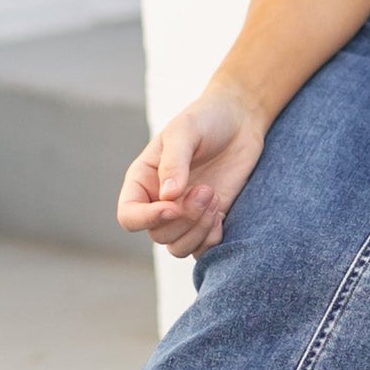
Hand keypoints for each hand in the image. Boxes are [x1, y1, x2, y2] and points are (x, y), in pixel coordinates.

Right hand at [117, 87, 265, 259]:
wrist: (240, 120)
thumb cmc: (206, 119)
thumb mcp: (185, 131)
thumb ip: (174, 162)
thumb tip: (167, 196)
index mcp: (143, 181)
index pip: (129, 216)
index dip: (148, 218)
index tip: (174, 205)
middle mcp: (159, 202)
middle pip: (158, 235)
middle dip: (185, 218)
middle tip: (206, 190)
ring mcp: (184, 214)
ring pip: (178, 247)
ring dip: (199, 229)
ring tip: (214, 197)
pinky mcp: (208, 221)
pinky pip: (202, 249)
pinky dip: (212, 239)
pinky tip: (221, 213)